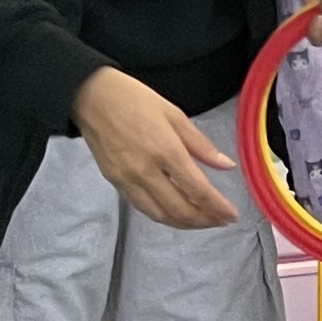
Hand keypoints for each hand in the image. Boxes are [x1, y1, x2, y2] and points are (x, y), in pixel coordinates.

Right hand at [74, 67, 240, 227]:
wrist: (90, 96)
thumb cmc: (133, 99)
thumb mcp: (175, 115)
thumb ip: (201, 144)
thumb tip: (226, 166)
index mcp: (166, 151)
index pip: (198, 190)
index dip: (218, 208)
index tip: (232, 215)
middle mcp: (146, 171)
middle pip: (180, 210)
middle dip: (205, 221)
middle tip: (220, 221)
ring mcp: (127, 179)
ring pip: (160, 215)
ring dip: (184, 224)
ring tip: (202, 221)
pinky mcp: (114, 182)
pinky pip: (142, 207)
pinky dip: (162, 215)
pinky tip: (175, 212)